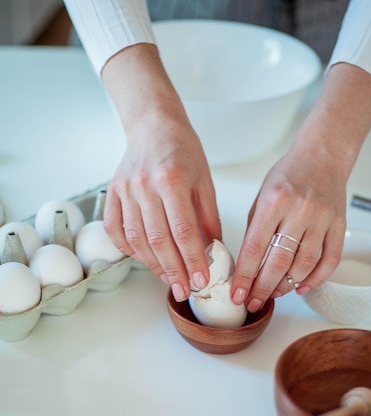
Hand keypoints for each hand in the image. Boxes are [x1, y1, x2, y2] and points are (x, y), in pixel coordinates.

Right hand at [101, 44, 221, 301]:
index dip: (192, 260)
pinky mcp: (111, 194)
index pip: (184, 231)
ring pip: (136, 240)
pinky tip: (145, 260)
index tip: (201, 280)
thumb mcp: (205, 181)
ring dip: (153, 265)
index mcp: (172, 180)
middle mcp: (144, 186)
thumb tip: (213, 252)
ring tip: (169, 279)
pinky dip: (130, 250)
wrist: (153, 125)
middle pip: (159, 241)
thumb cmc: (183, 150)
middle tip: (185, 290)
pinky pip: (116, 231)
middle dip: (173, 271)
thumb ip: (208, 218)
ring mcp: (124, 191)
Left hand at [231, 63, 370, 311]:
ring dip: (286, 286)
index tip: (237, 294)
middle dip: (262, 288)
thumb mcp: (261, 196)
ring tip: (273, 295)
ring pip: (304, 265)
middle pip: (279, 262)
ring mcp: (322, 219)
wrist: (323, 156)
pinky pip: (330, 261)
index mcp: (274, 201)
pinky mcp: (339, 225)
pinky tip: (301, 287)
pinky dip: (316, 279)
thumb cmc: (288, 176)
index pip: (255, 247)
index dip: (245, 276)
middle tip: (252, 302)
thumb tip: (247, 267)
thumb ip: (255, 230)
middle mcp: (300, 210)